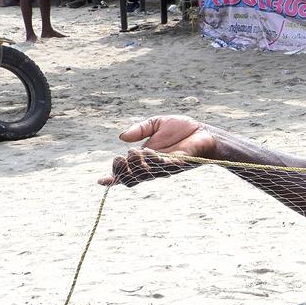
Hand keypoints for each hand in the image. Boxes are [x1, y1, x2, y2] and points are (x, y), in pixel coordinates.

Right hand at [99, 115, 218, 186]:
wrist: (204, 130)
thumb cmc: (181, 129)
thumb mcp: (156, 124)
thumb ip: (139, 129)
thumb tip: (122, 137)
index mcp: (144, 158)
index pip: (126, 173)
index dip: (113, 178)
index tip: (101, 180)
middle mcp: (153, 166)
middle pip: (132, 179)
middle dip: (122, 170)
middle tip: (121, 157)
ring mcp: (166, 167)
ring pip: (146, 174)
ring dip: (137, 164)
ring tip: (135, 152)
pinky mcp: (179, 164)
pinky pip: (164, 167)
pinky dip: (154, 161)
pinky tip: (149, 152)